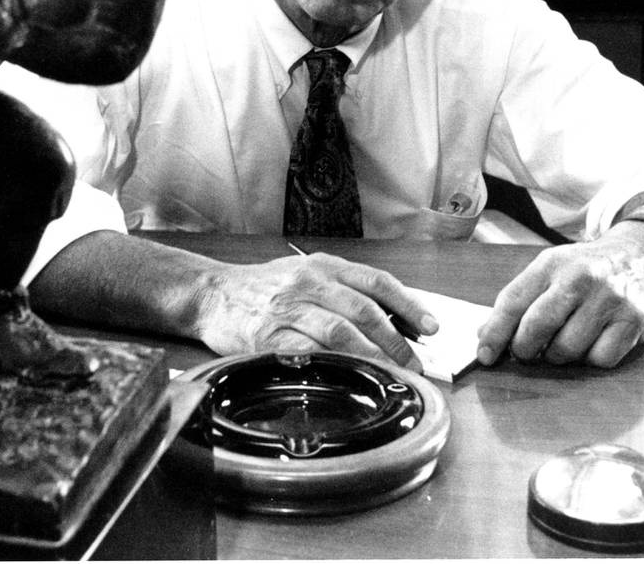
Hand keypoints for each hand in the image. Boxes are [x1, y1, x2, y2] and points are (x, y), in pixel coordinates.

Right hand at [195, 252, 438, 369]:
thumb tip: (393, 320)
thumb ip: (342, 290)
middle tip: (414, 363)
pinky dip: (333, 365)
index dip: (409, 305)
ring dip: (371, 356)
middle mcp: (308, 282)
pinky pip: (308, 353)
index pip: (376, 281)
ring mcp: (288, 308)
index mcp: (323, 265)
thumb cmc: (263, 288)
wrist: (212, 294)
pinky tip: (349, 377)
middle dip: (395, 339)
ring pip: (340, 332)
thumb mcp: (304, 274)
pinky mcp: (268, 335)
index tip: (431, 327)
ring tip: (390, 374)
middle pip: (363, 310)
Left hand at [476, 222, 643, 368]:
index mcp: (551, 264)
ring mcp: (610, 299)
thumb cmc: (586, 268)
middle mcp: (580, 278)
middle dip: (523, 350)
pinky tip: (591, 344)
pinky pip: (600, 359)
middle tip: (524, 354)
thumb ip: (519, 300)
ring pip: (568, 349)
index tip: (483, 355)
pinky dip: (590, 360)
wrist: (642, 253)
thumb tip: (485, 337)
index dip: (494, 333)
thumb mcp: (550, 269)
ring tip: (561, 344)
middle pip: (537, 327)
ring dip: (557, 356)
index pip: (512, 302)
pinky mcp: (635, 320)